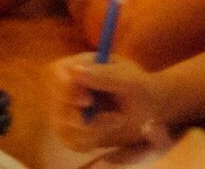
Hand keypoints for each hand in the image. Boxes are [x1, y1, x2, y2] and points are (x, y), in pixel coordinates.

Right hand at [50, 54, 167, 150]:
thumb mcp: (130, 80)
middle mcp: (69, 86)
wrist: (147, 111)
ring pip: (63, 125)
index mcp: (83, 64)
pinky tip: (108, 130)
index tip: (87, 101)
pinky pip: (71, 141)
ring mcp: (66, 109)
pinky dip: (92, 140)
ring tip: (119, 119)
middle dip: (85, 115)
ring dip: (95, 128)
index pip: (59, 71)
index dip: (66, 87)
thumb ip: (105, 75)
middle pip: (58, 102)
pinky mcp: (69, 130)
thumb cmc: (140, 88)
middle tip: (116, 117)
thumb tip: (75, 70)